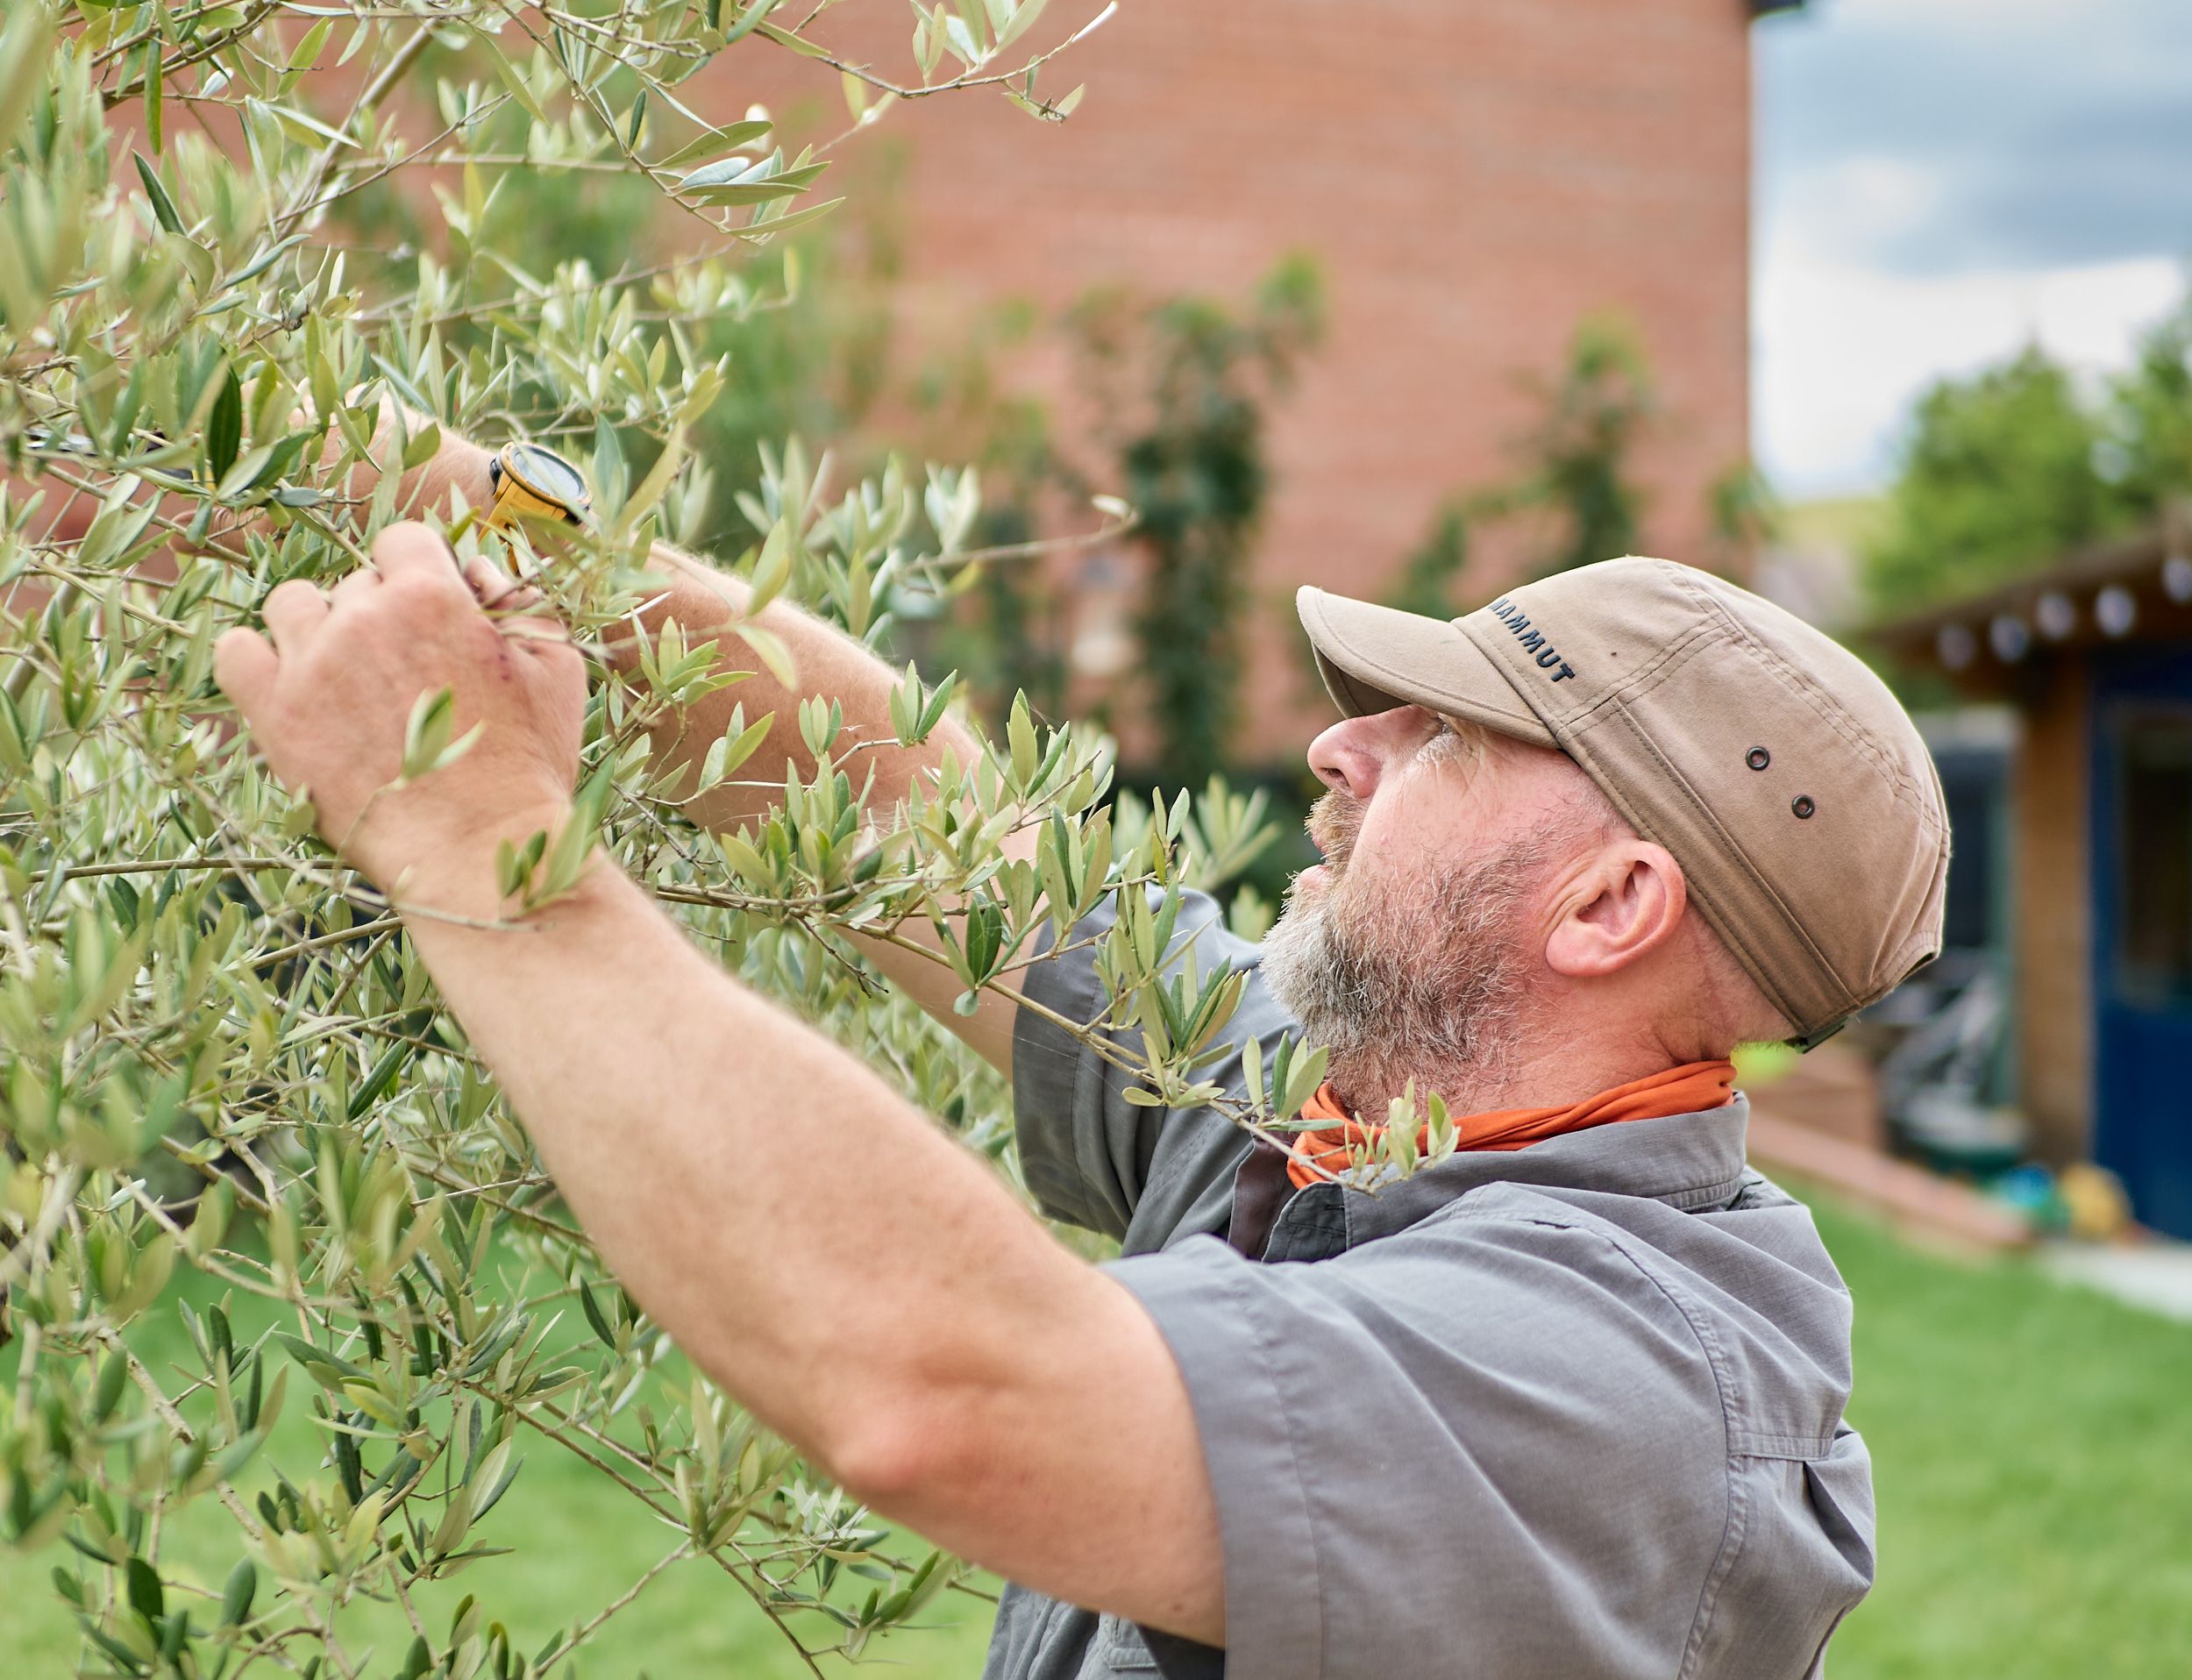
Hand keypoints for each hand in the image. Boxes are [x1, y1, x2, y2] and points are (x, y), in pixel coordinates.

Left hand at [215, 522, 585, 911]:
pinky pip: (235, 652)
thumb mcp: (557, 670)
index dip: (418, 573)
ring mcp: (311, 664)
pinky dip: (256, 659)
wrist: (478, 850)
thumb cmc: (526, 764)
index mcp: (431, 595)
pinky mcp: (273, 714)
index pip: (403, 539)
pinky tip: (289, 685)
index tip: (429, 614)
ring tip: (346, 677)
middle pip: (353, 582)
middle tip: (405, 672)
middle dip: (379, 615)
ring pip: (291, 605)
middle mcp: (363, 616)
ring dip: (317, 628)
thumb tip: (473, 570)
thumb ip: (521, 603)